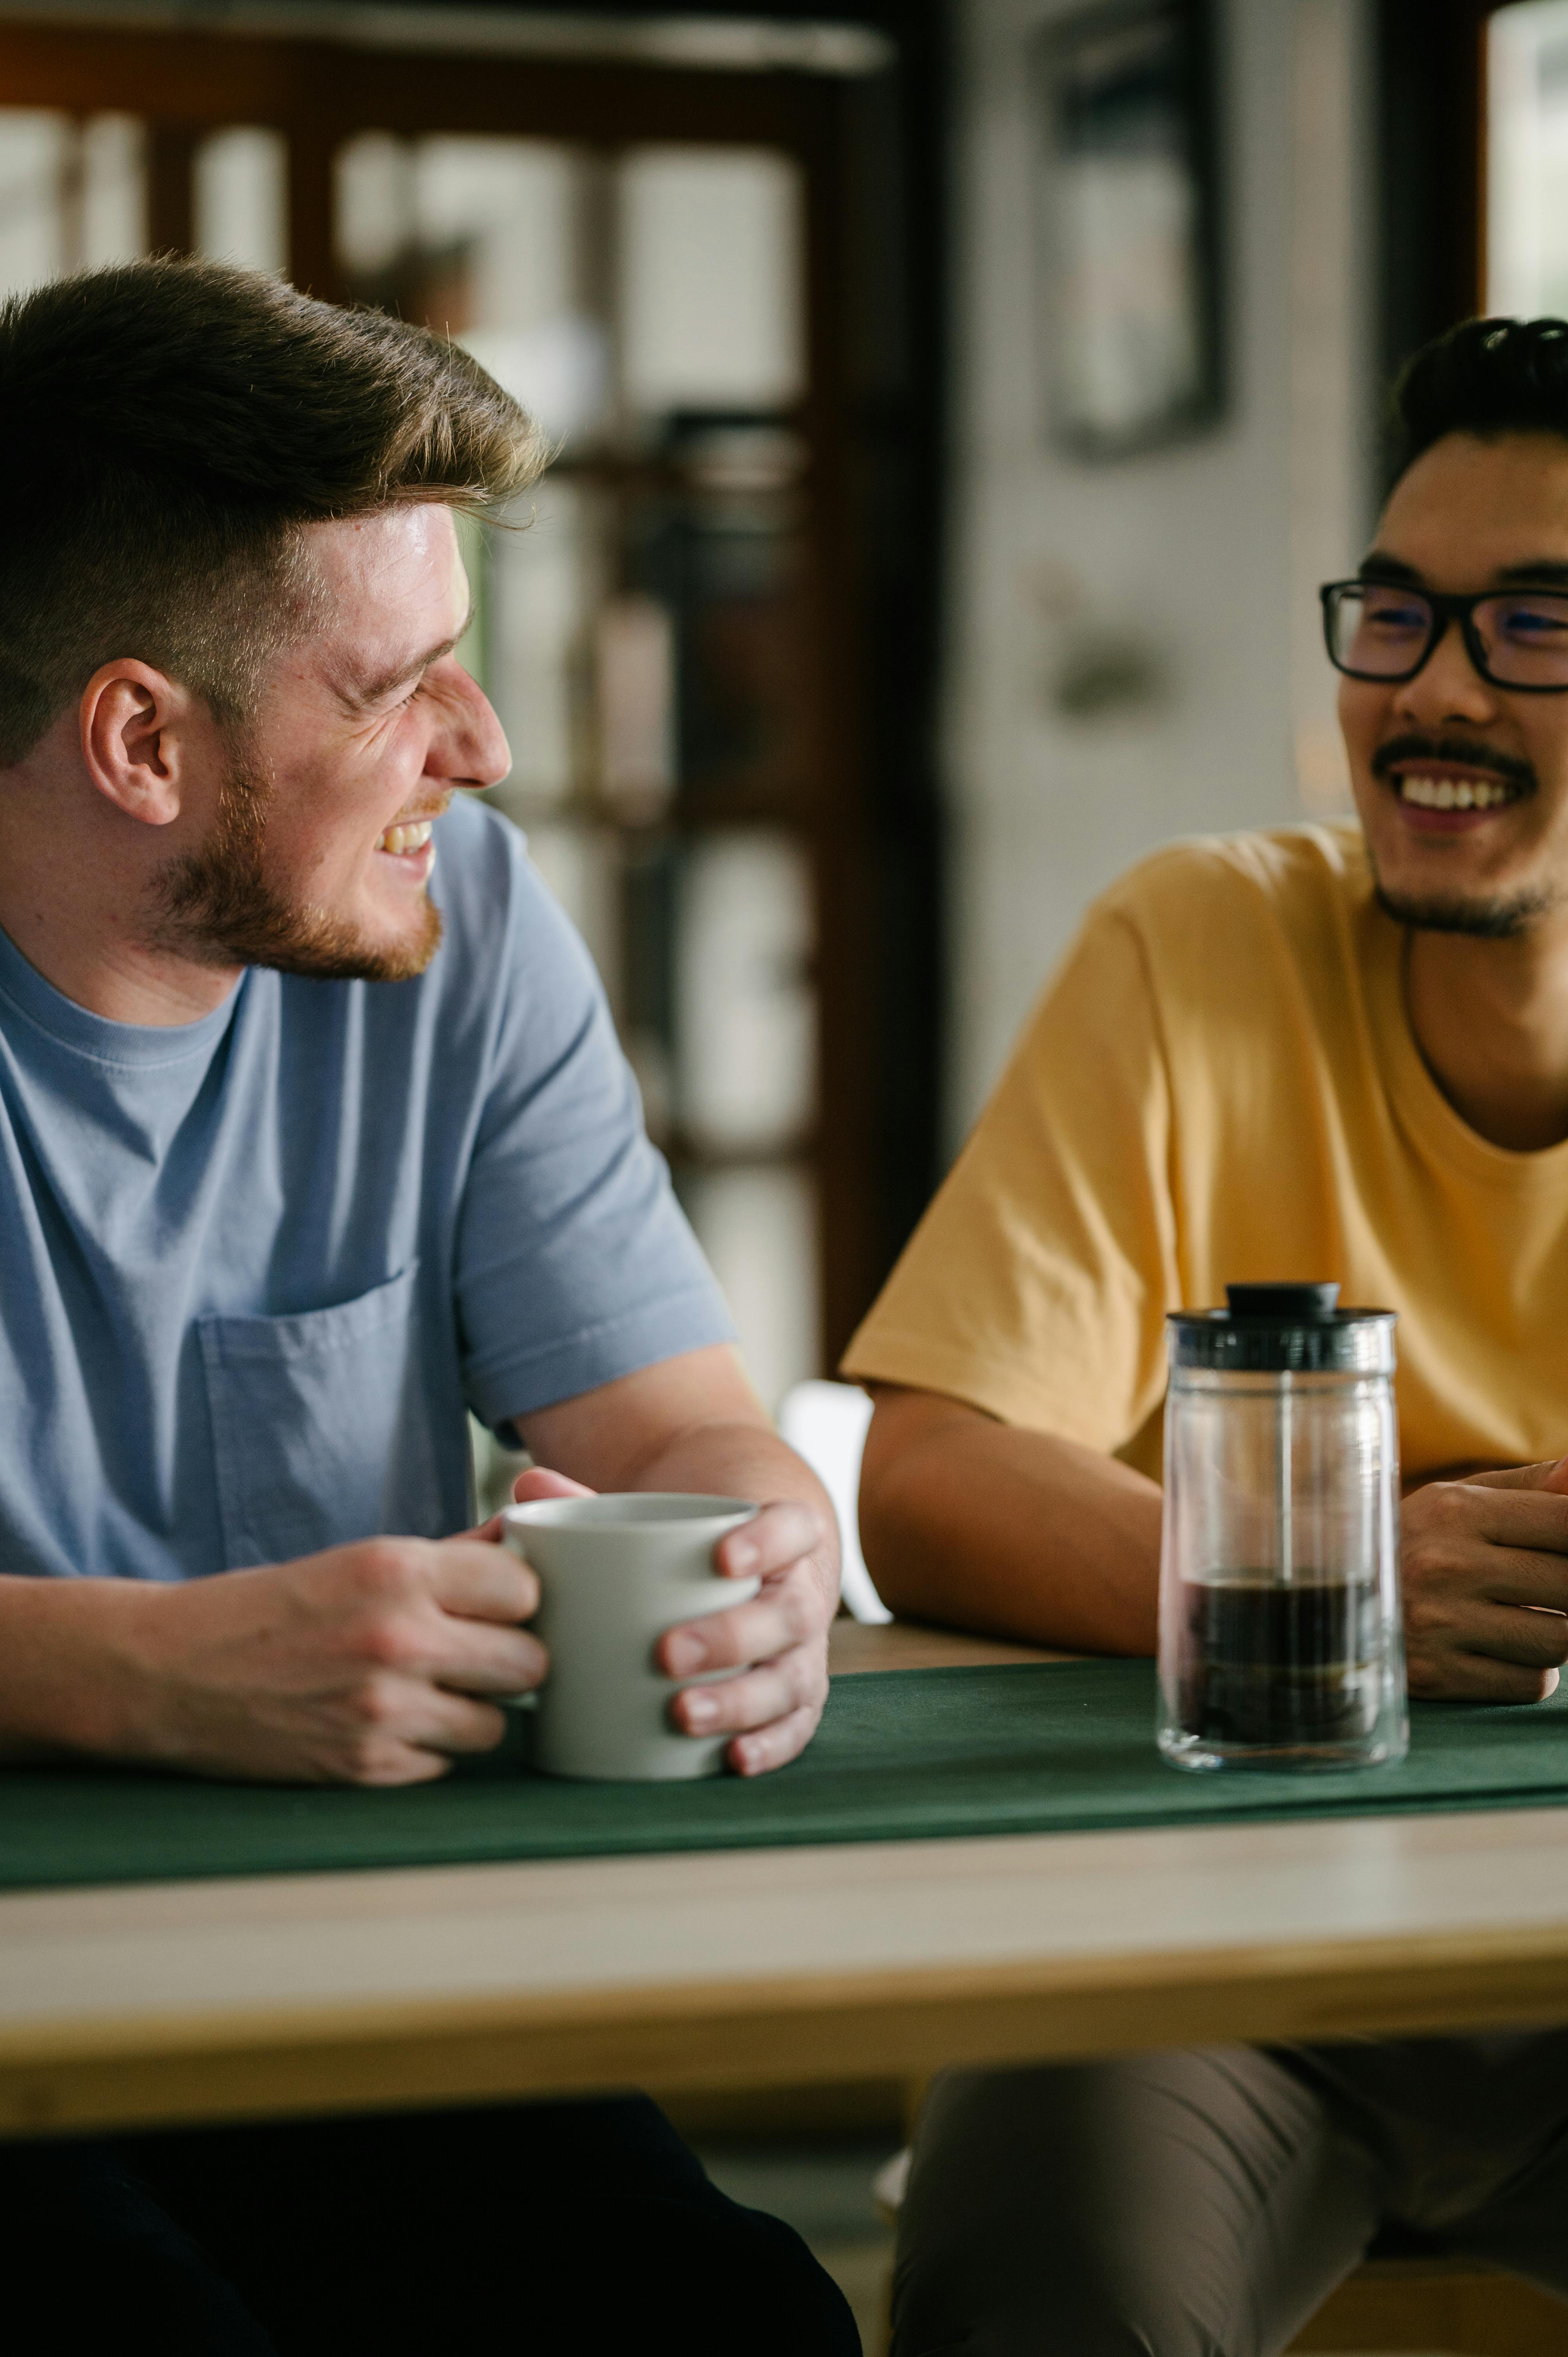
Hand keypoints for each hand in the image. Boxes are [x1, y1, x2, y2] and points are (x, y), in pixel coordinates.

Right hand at [107, 1534, 544, 1783]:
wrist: (172, 1673)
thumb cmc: (270, 1610)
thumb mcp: (359, 1559)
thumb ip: (451, 1556)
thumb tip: (525, 1543)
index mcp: (397, 1570)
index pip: (525, 1588)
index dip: (513, 1599)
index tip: (490, 1604)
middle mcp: (398, 1638)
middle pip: (530, 1660)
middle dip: (508, 1657)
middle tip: (471, 1652)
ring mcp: (384, 1710)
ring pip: (497, 1722)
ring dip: (472, 1710)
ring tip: (426, 1690)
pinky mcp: (368, 1768)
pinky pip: (446, 1763)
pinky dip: (429, 1748)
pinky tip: (388, 1723)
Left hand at [511, 1466, 835, 1776]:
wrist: (750, 1569)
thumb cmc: (697, 1545)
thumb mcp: (662, 1515)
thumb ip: (596, 1500)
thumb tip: (528, 1485)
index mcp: (783, 1537)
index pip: (793, 1529)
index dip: (768, 1541)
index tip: (722, 1557)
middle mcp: (802, 1595)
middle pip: (789, 1615)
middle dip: (731, 1637)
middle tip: (667, 1652)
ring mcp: (803, 1653)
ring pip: (792, 1678)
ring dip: (741, 1700)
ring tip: (683, 1714)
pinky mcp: (794, 1699)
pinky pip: (795, 1727)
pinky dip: (770, 1745)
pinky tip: (734, 1758)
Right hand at [1402, 1457, 1567, 1701]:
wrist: (1322, 1595)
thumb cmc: (1411, 1542)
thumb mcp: (1456, 1500)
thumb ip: (1529, 1487)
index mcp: (1456, 1510)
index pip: (1564, 1522)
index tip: (1566, 1549)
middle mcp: (1446, 1565)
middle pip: (1567, 1586)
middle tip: (1548, 1588)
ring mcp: (1439, 1624)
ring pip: (1558, 1642)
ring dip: (1556, 1634)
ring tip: (1528, 1619)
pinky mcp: (1437, 1675)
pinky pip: (1529, 1682)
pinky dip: (1530, 1671)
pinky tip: (1502, 1649)